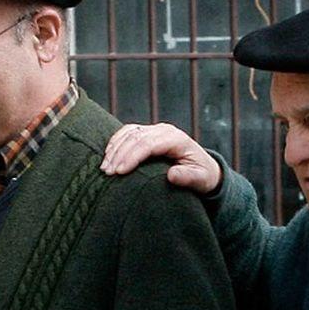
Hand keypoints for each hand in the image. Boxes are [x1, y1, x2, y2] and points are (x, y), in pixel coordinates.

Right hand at [100, 122, 221, 193]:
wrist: (203, 167)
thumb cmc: (202, 175)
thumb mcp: (201, 179)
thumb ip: (188, 178)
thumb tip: (171, 175)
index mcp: (176, 139)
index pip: (149, 144)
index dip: (132, 156)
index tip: (120, 172)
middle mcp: (164, 131)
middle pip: (136, 137)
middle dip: (119, 155)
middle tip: (107, 173)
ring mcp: (155, 130)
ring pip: (129, 133)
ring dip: (114, 149)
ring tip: (105, 168)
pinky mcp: (147, 133)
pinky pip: (127, 133)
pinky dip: (115, 142)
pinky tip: (108, 156)